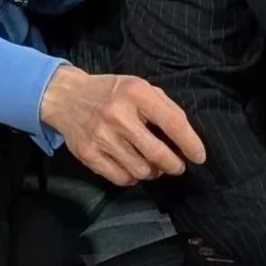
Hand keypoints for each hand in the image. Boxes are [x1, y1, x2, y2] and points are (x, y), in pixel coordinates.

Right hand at [40, 65, 206, 185]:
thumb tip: (187, 138)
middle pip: (158, 154)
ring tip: (153, 166)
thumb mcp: (139, 86)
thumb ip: (165, 107)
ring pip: (141, 170)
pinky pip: (121, 178)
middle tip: (177, 166)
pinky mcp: (89, 154)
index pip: (173, 123)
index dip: (190, 144)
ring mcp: (102, 137)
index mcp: (136, 93)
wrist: (66, 97)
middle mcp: (118, 115)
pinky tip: (134, 167)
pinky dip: (134, 178)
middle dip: (174, 165)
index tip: (199, 157)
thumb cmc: (111, 92)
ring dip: (154, 172)